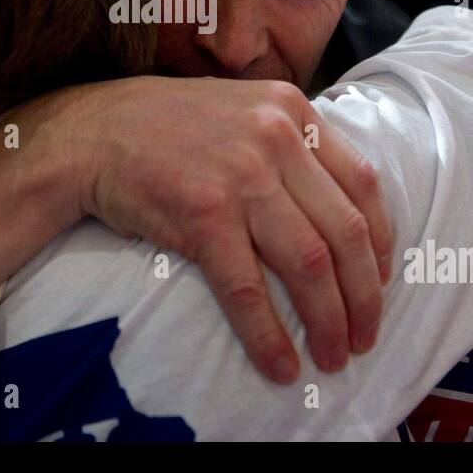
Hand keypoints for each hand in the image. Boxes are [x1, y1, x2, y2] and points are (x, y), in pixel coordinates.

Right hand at [56, 76, 392, 383]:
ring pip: (309, 262)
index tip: (381, 279)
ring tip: (333, 355)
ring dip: (328, 319)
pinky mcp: (203, 215)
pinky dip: (269, 333)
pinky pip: (249, 288)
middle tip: (364, 335)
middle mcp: (276, 137)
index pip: (363, 183)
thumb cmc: (165, 126)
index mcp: (293, 109)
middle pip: (346, 230)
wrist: (90, 132)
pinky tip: (280, 363)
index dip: (382, 241)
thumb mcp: (242, 109)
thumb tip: (336, 206)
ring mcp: (240, 175)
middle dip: (364, 295)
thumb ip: (290, 142)